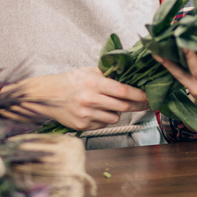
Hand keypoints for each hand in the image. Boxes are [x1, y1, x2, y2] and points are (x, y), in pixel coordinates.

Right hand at [16, 67, 149, 131]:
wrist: (48, 96)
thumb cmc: (71, 82)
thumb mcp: (89, 72)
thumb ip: (108, 75)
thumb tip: (130, 76)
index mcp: (94, 84)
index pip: (123, 91)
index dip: (139, 95)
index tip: (148, 97)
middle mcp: (90, 99)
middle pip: (123, 106)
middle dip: (136, 105)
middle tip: (144, 103)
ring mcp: (86, 114)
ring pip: (115, 117)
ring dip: (117, 112)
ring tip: (109, 104)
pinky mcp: (83, 125)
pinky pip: (103, 124)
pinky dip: (105, 118)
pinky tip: (97, 111)